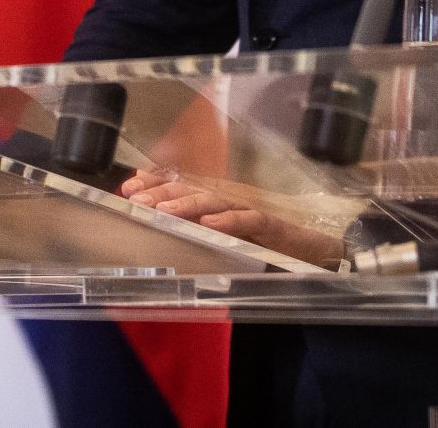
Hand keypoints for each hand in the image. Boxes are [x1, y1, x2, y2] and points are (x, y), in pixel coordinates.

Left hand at [120, 169, 344, 268]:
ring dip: (187, 205)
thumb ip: (195, 222)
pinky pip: (246, 220)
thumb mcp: (223, 234)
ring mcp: (248, 210)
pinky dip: (228, 221)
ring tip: (163, 212)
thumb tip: (159, 211)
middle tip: (135, 199)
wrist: (311, 250)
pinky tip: (209, 226)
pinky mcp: (269, 225)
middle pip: (191, 190)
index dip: (154, 186)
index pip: (180, 189)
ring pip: (214, 201)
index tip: (127, 191)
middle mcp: (229, 201)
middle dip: (161, 193)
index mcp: (215, 203)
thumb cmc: (264, 242)